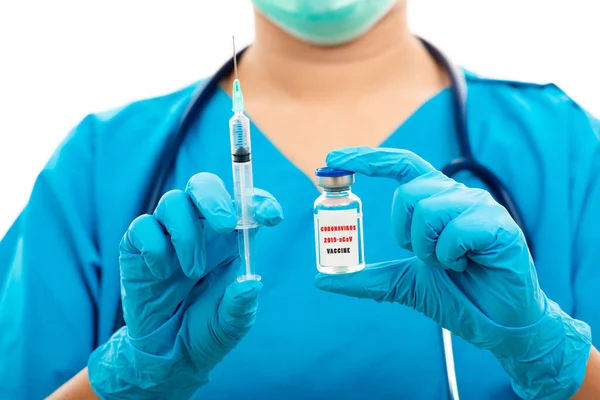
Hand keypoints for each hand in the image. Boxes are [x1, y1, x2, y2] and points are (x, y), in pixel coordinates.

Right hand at [88, 173, 282, 398]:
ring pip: (173, 201)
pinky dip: (155, 248)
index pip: (245, 204)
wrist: (167, 353)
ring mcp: (168, 234)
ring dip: (187, 235)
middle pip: (203, 185)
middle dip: (215, 198)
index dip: (259, 202)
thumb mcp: (232, 323)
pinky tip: (162, 274)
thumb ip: (241, 305)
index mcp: (230, 238)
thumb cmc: (206, 329)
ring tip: (192, 272)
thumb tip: (250, 285)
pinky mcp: (138, 246)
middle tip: (225, 226)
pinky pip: (143, 226)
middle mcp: (200, 228)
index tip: (272, 218)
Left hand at [315, 147, 590, 397]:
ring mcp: (480, 207)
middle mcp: (456, 196)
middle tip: (424, 257)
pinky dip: (451, 256)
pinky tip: (467, 265)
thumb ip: (367, 277)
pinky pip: (456, 230)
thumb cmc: (457, 295)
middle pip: (409, 192)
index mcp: (435, 201)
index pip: (400, 165)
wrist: (498, 325)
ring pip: (429, 210)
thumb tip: (322, 279)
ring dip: (429, 249)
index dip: (367, 158)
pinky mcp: (500, 226)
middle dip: (404, 233)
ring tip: (449, 263)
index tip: (333, 159)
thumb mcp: (402, 284)